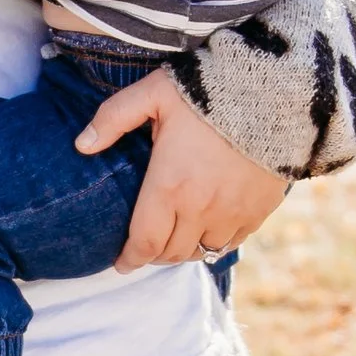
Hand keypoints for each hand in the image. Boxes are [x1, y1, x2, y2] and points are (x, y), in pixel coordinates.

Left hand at [78, 67, 287, 267]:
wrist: (275, 92)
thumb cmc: (207, 91)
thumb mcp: (153, 94)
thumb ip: (113, 119)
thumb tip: (81, 145)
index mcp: (169, 186)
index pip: (143, 242)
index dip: (129, 259)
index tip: (120, 263)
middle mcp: (200, 209)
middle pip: (171, 252)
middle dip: (153, 255)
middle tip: (145, 247)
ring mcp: (232, 213)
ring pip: (202, 251)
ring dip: (185, 250)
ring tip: (176, 239)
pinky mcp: (259, 210)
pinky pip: (233, 241)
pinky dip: (216, 242)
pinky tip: (209, 231)